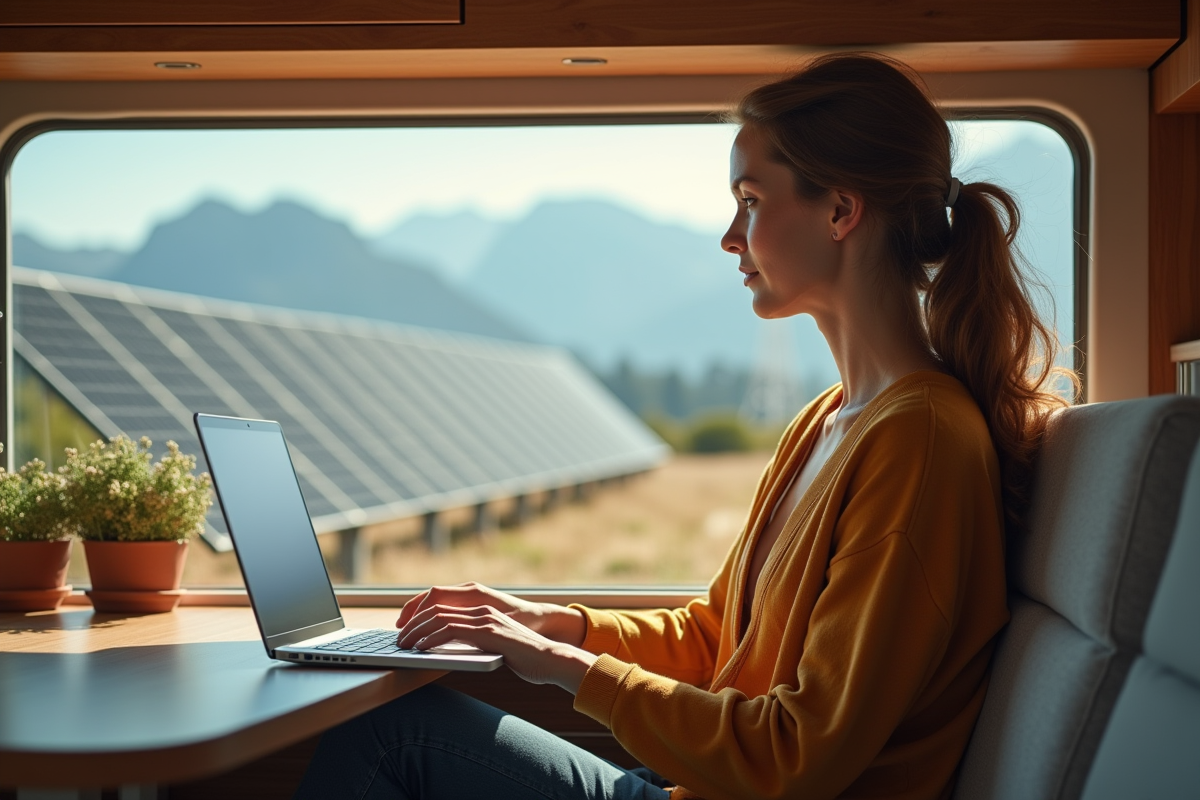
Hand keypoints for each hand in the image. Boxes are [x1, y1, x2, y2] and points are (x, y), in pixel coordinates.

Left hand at [396, 602, 597, 692]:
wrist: (550, 659)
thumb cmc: (525, 657)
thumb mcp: (494, 645)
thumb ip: (475, 641)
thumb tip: (450, 649)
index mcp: (482, 610)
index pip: (442, 603)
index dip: (419, 613)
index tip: (405, 628)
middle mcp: (481, 609)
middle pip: (435, 606)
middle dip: (411, 621)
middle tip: (398, 637)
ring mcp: (484, 618)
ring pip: (438, 616)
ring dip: (416, 631)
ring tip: (403, 645)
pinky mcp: (487, 632)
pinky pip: (450, 630)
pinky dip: (430, 638)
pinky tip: (420, 648)